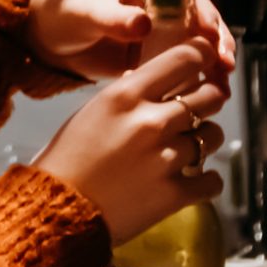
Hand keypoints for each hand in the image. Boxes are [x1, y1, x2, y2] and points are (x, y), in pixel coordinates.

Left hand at [24, 0, 235, 82]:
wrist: (44, 39)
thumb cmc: (62, 12)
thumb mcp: (86, 12)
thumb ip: (113, 18)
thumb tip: (143, 24)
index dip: (202, 9)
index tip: (210, 31)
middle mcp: (159, 1)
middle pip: (198, 17)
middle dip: (215, 39)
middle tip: (224, 62)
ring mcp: (159, 29)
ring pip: (194, 42)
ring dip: (211, 60)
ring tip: (222, 82)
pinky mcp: (153, 54)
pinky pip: (179, 64)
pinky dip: (193, 76)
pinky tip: (204, 93)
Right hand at [32, 40, 227, 243]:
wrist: (52, 211)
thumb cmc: (66, 160)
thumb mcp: (93, 112)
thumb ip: (130, 96)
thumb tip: (160, 85)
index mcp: (126, 95)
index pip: (186, 58)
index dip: (204, 55)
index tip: (207, 60)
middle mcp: (150, 121)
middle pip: (210, 95)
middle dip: (208, 101)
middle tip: (198, 111)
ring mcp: (164, 158)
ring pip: (213, 136)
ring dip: (204, 141)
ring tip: (186, 151)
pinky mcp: (173, 194)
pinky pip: (213, 180)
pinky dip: (206, 182)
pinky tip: (191, 181)